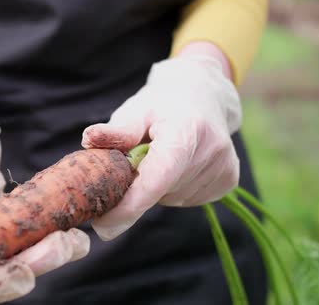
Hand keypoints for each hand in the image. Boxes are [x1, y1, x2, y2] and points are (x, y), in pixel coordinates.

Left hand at [82, 54, 241, 240]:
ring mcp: (224, 167)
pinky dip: (172, 190)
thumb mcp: (136, 110)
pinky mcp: (229, 180)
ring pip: (171, 199)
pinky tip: (177, 165)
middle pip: (161, 191)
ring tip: (159, 156)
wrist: (202, 96)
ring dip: (156, 188)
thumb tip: (89, 139)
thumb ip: (116, 131)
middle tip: (132, 163)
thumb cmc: (161, 105)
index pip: (158, 176)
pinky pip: (186, 200)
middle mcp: (212, 149)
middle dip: (137, 188)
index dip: (130, 205)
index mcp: (187, 129)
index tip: (102, 223)